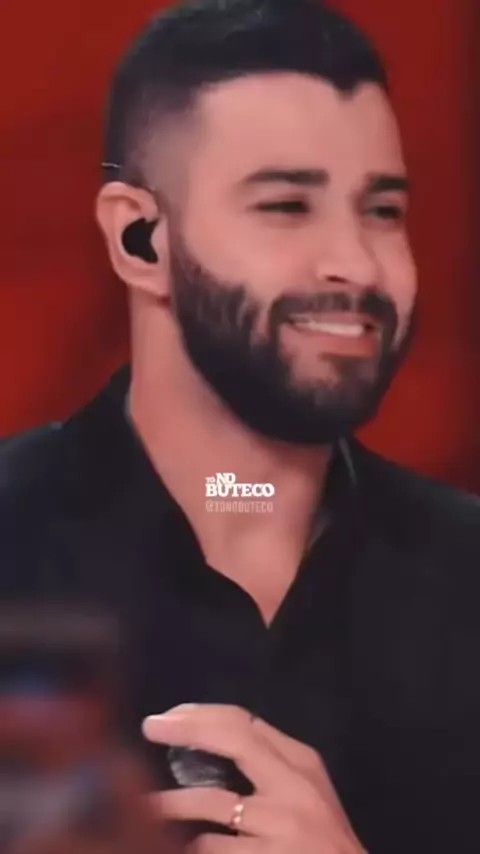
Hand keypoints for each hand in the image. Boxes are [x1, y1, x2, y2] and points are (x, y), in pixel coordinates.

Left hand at [143, 704, 366, 853]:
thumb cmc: (322, 837)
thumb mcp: (304, 789)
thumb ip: (268, 763)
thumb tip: (206, 736)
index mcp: (301, 761)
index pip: (245, 721)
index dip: (201, 713)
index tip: (168, 715)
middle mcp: (293, 785)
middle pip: (233, 739)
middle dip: (186, 728)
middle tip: (150, 727)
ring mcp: (281, 824)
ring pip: (213, 802)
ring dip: (172, 803)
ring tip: (146, 805)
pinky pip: (213, 847)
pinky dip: (192, 845)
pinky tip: (179, 845)